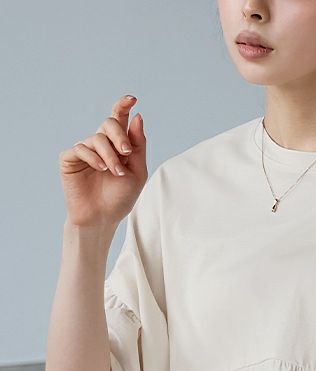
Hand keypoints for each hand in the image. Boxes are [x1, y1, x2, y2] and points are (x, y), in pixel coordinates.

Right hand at [58, 94, 147, 229]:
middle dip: (120, 136)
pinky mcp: (69, 158)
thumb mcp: (137, 171)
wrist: (102, 217)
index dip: (123, 105)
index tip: (132, 99)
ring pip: (98, 138)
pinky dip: (94, 158)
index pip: (119, 119)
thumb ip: (137, 145)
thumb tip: (137, 116)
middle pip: (109, 123)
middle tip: (126, 153)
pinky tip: (101, 170)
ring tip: (116, 173)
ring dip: (110, 156)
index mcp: (117, 145)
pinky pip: (81, 148)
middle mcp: (99, 144)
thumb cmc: (120, 197)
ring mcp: (84, 150)